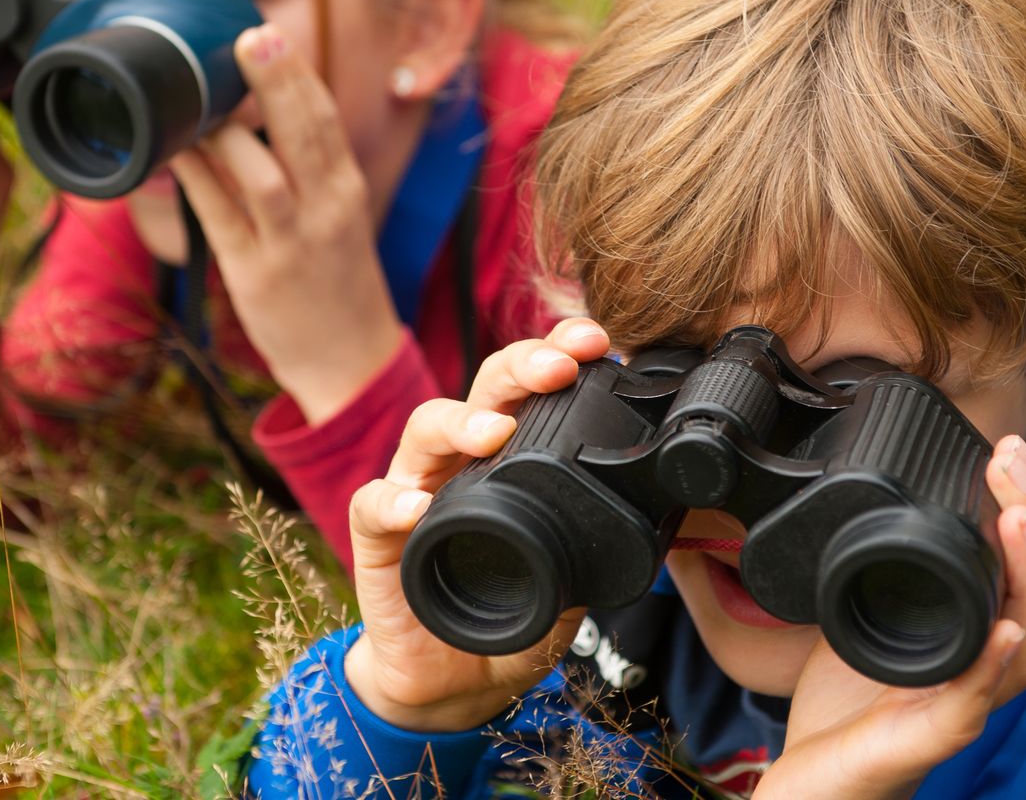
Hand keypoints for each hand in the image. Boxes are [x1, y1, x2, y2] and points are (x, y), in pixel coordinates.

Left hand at [167, 24, 400, 423]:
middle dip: (276, 85)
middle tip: (248, 40)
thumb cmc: (337, 284)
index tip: (269, 35)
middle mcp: (326, 212)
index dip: (297, 76)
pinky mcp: (255, 276)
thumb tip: (254, 117)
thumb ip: (308, 170)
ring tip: (205, 100)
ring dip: (232, 135)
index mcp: (346, 191)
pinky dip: (197, 181)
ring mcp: (291, 245)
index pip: (325, 121)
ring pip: (264, 178)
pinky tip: (177, 153)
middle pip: (302, 136)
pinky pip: (220, 219)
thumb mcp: (338, 218)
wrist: (351, 363)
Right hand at [342, 319, 613, 732]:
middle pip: (485, 389)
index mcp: (511, 457)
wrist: (456, 680)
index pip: (533, 389)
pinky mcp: (377, 536)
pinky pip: (374, 505)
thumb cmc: (511, 614)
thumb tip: (651, 520)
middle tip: (559, 368)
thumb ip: (592, 542)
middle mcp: (463, 460)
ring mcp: (417, 490)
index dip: (560, 355)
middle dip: (522, 366)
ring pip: (426, 428)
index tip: (597, 344)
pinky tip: (418, 509)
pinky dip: (393, 502)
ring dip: (461, 422)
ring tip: (493, 433)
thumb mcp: (571, 581)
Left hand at [757, 435, 1025, 797]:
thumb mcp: (867, 606)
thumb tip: (886, 481)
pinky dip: (996, 663)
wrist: (813, 778)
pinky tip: (1007, 630)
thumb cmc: (847, 702)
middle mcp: (988, 666)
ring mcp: (966, 703)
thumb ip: (891, 557)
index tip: (1010, 450)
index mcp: (982, 631)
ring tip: (1020, 521)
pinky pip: (976, 702)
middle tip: (1015, 463)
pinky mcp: (932, 738)